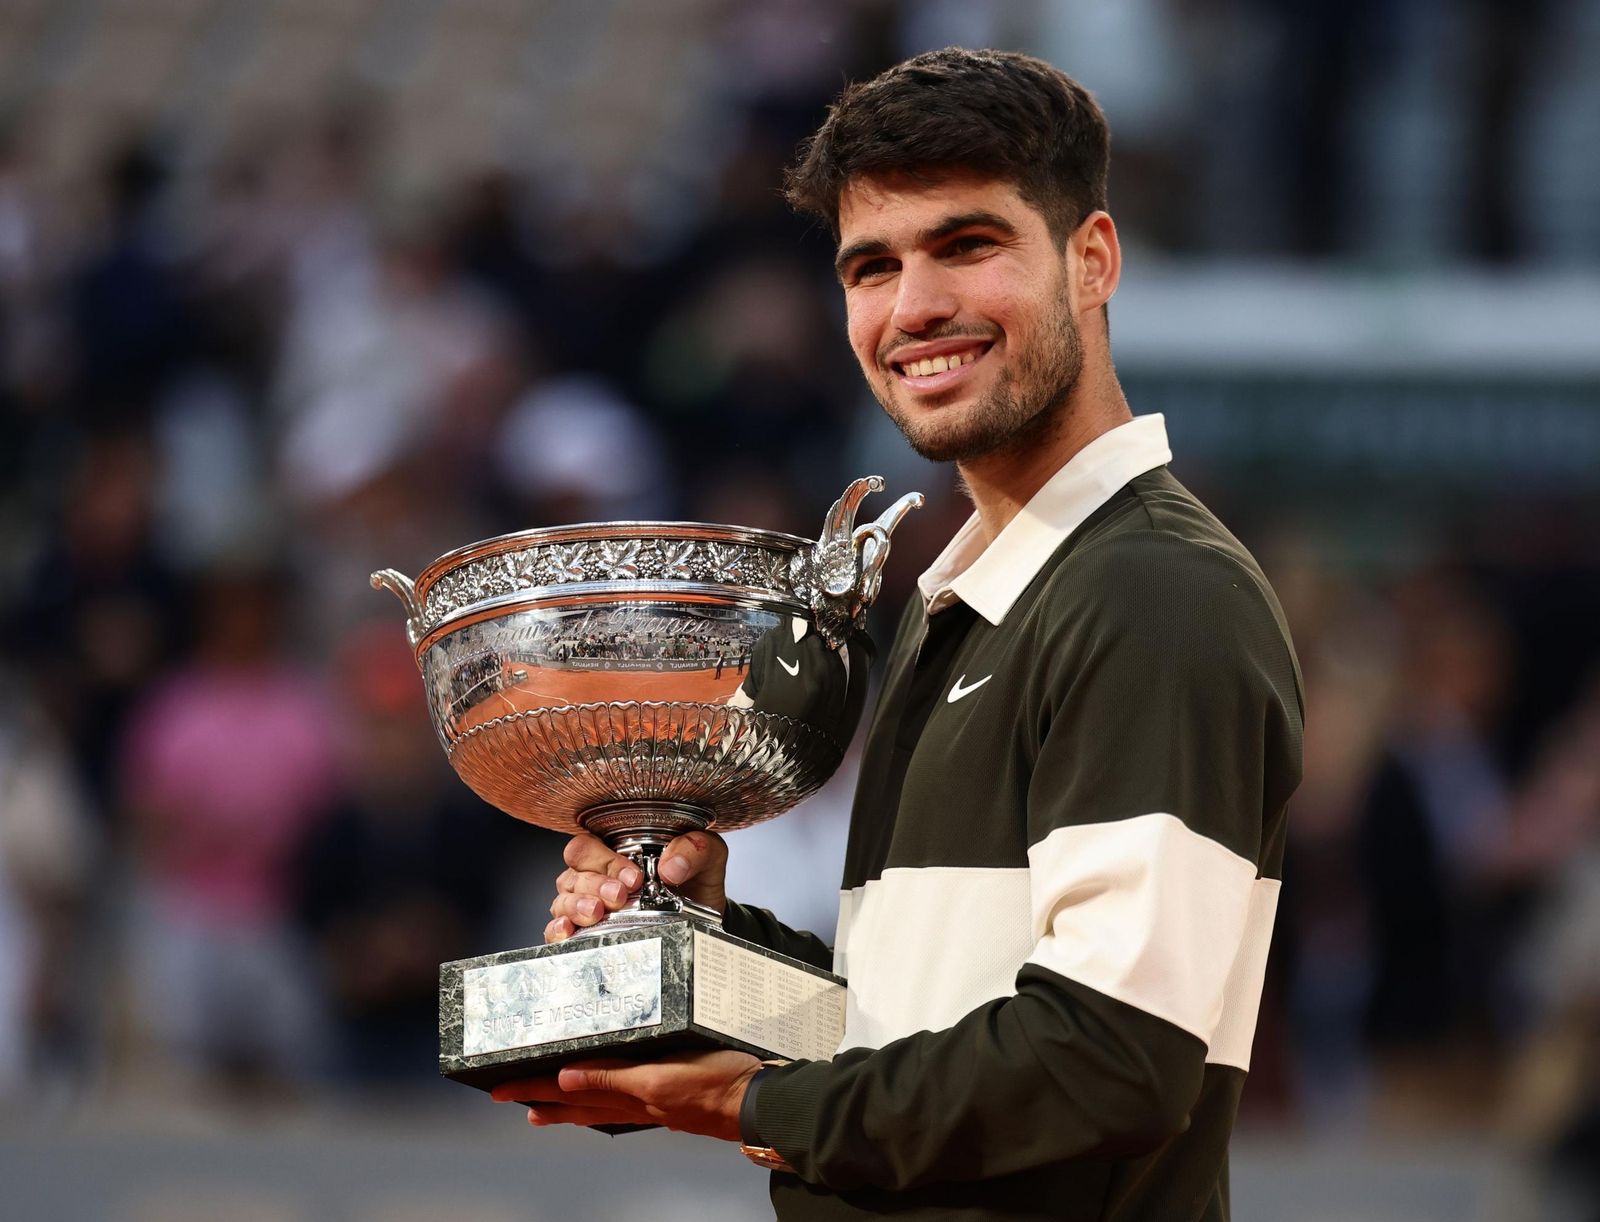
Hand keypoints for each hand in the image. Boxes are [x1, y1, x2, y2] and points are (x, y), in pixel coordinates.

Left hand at [489, 1049, 761, 1140]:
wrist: (762, 1100)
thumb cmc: (718, 1084)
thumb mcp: (661, 1077)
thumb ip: (614, 1078)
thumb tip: (565, 1079)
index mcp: (631, 1093)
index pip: (572, 1088)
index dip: (536, 1086)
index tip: (500, 1088)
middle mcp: (638, 1099)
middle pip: (580, 1100)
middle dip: (542, 1096)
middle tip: (506, 1096)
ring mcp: (656, 1100)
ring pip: (600, 1103)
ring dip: (569, 1102)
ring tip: (541, 1106)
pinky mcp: (675, 1093)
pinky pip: (626, 1101)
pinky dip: (606, 1099)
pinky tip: (606, 1099)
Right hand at [545, 830, 729, 943]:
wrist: (704, 921)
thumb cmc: (696, 881)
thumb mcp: (706, 857)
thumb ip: (695, 848)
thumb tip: (671, 867)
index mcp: (616, 851)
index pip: (589, 847)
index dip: (605, 861)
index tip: (634, 877)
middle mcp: (595, 876)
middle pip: (574, 874)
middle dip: (594, 885)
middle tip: (619, 897)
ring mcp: (587, 904)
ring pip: (563, 900)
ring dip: (577, 907)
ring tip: (596, 914)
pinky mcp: (585, 933)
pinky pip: (557, 929)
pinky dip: (558, 929)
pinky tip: (568, 931)